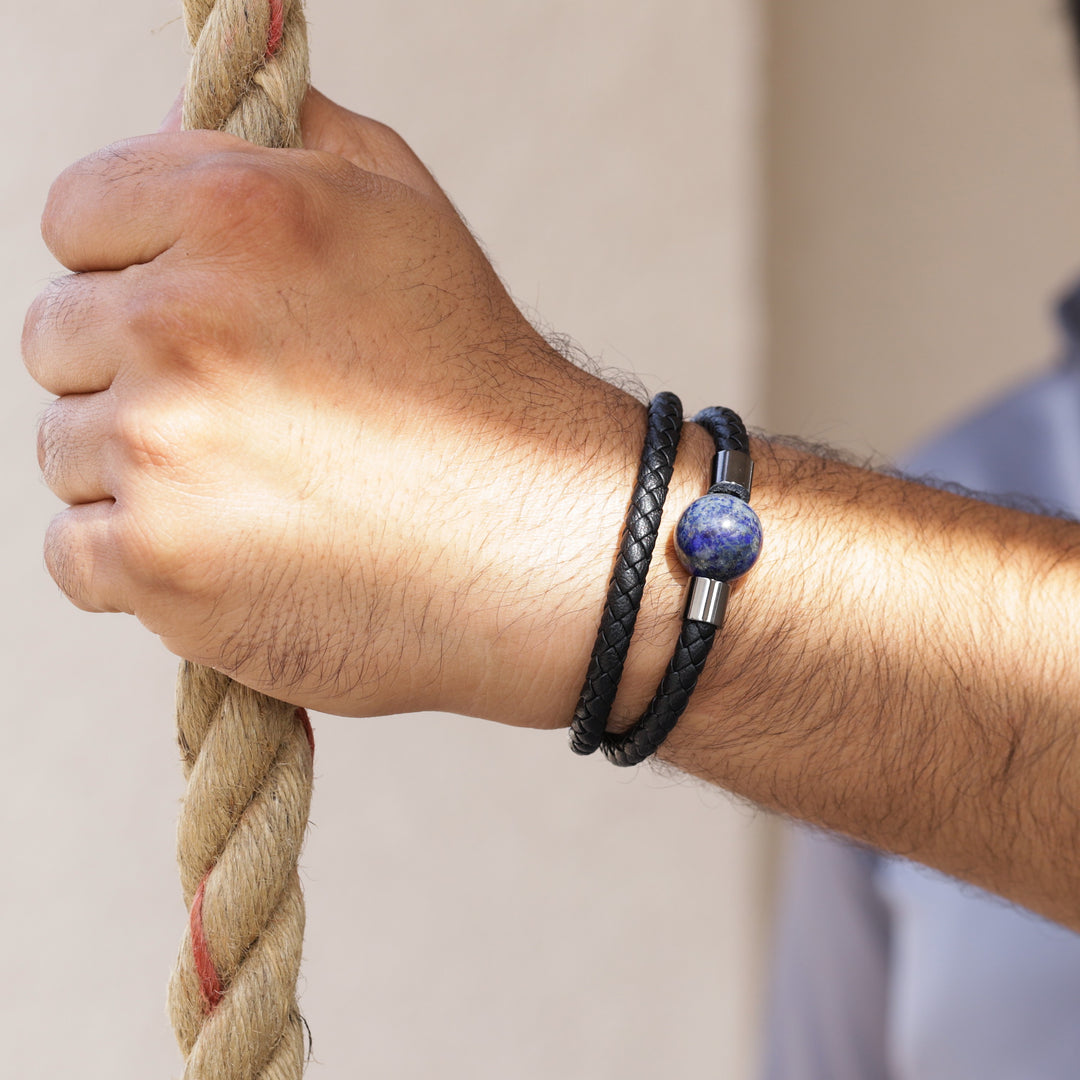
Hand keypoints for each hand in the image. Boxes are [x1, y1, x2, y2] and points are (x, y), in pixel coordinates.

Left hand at [23, 90, 680, 723]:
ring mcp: (164, 452)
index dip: (131, 267)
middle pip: (56, 337)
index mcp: (236, 213)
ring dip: (137, 467)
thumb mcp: (402, 210)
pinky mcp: (162, 566)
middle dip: (130, 368)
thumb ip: (288, 132)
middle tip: (236, 409)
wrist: (537, 532)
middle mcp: (181, 324)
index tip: (189, 313)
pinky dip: (134, 557)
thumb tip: (197, 79)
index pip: (75, 217)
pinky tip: (224, 548)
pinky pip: (77, 553)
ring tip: (255, 484)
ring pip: (66, 448)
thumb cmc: (473, 372)